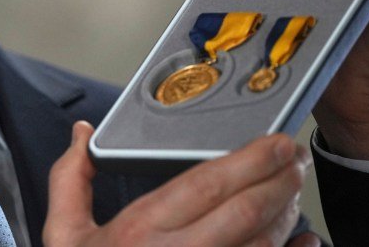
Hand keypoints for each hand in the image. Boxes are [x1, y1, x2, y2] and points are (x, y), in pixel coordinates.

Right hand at [44, 121, 317, 246]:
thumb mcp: (64, 237)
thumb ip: (70, 180)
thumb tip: (82, 133)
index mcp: (139, 231)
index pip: (207, 183)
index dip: (252, 159)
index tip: (276, 142)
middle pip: (246, 210)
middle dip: (281, 180)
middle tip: (297, 159)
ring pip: (263, 244)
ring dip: (287, 215)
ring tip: (293, 192)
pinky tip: (304, 242)